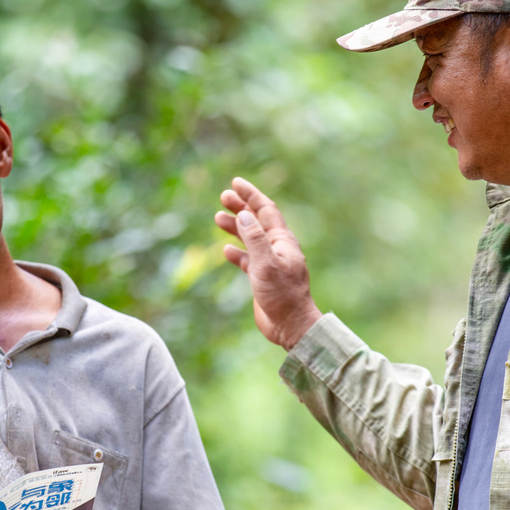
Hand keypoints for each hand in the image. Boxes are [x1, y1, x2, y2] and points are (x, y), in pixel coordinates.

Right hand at [215, 177, 323, 349]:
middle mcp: (278, 248)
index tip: (235, 183)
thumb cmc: (283, 295)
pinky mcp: (263, 278)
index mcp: (283, 241)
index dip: (251, 195)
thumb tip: (244, 215)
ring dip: (236, 227)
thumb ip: (255, 238)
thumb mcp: (266, 264)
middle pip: (257, 221)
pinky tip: (225, 250)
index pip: (266, 210)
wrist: (292, 326)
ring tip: (217, 217)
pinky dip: (237, 252)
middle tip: (222, 197)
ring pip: (251, 239)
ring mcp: (270, 263)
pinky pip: (248, 260)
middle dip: (241, 207)